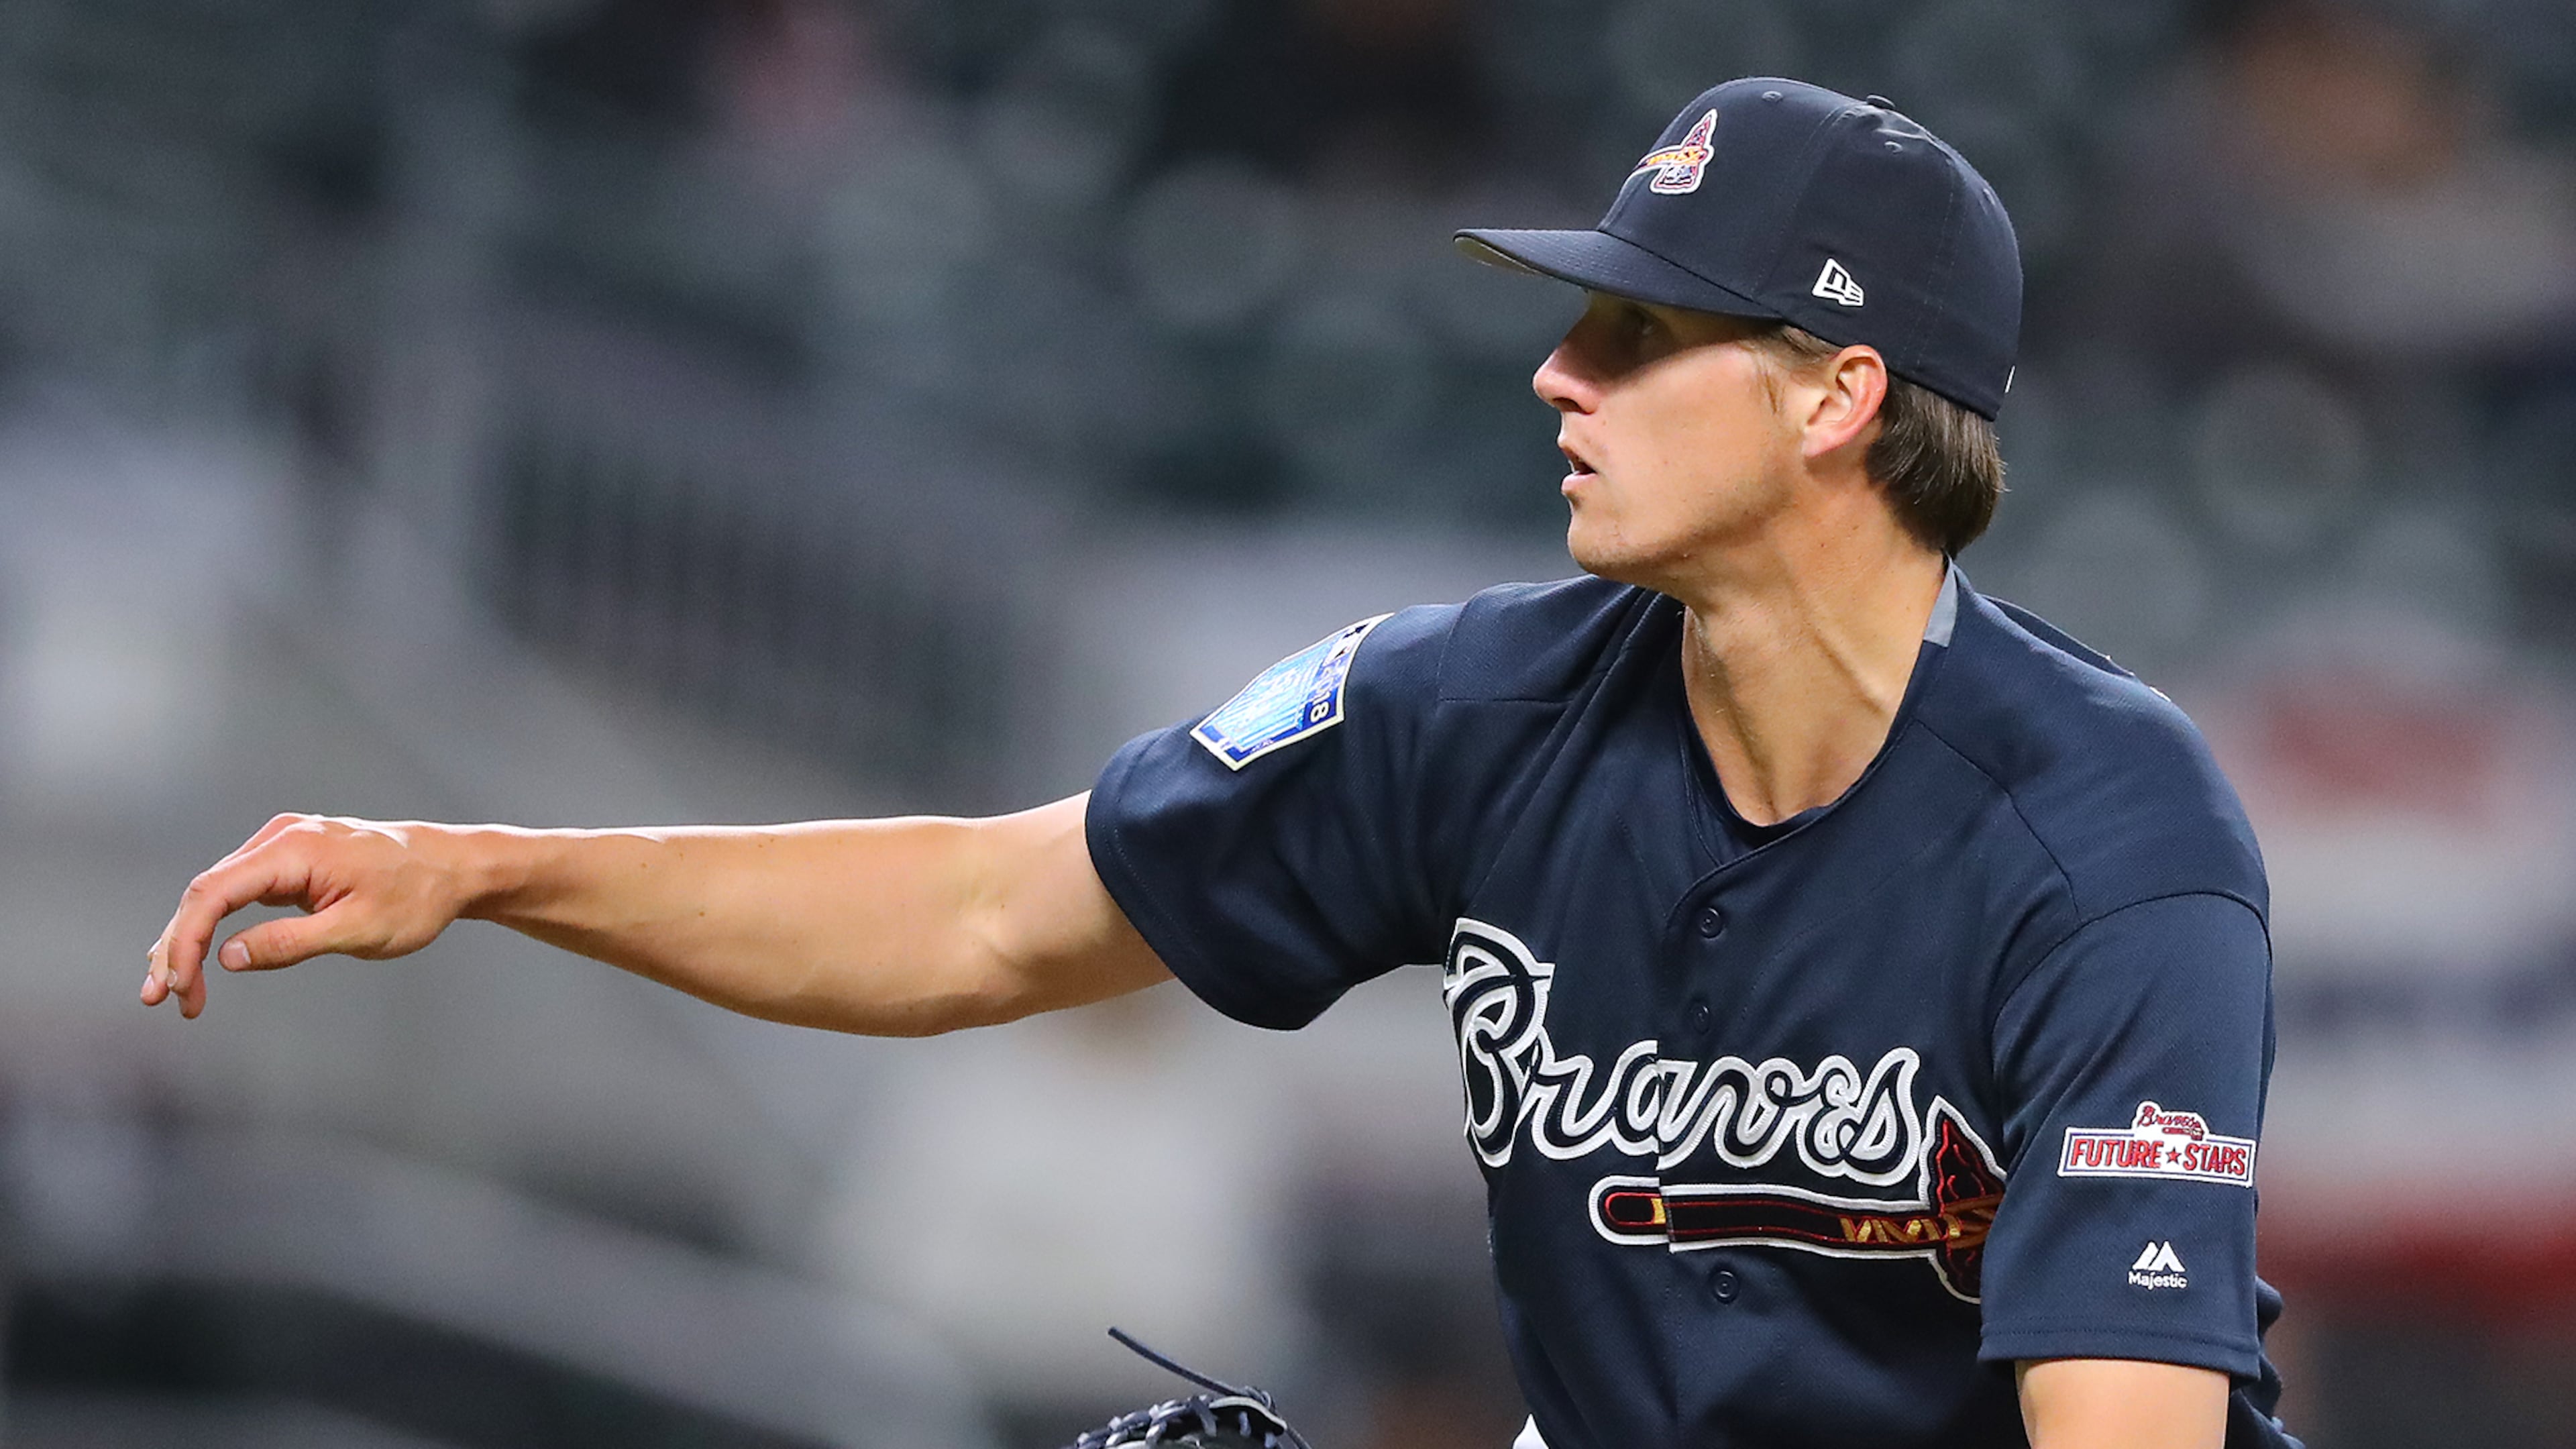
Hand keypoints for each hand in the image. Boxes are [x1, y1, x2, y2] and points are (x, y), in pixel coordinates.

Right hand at [143, 814, 476, 1018]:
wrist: (452, 867)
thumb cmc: (416, 896)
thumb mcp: (359, 930)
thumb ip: (292, 943)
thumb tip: (228, 958)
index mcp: (294, 848)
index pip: (213, 893)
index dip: (184, 941)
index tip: (175, 986)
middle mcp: (280, 838)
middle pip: (205, 892)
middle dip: (177, 946)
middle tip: (161, 1000)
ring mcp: (283, 846)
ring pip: (217, 892)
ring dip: (190, 938)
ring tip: (172, 989)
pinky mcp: (290, 860)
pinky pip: (238, 891)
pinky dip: (215, 924)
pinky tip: (196, 957)